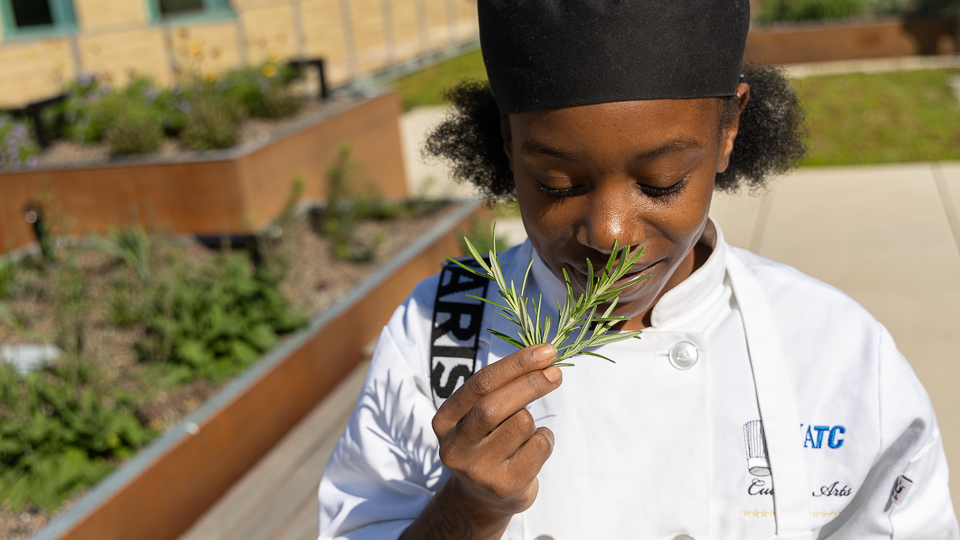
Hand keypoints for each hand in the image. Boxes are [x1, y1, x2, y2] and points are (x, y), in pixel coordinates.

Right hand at [403, 343, 561, 538]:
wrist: (483, 498)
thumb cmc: (488, 441)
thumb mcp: (479, 414)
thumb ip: (500, 388)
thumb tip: (544, 357)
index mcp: (445, 420)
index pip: (481, 383)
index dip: (516, 364)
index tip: (545, 351)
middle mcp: (455, 446)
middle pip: (495, 405)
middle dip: (530, 383)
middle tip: (556, 372)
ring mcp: (478, 470)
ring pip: (521, 423)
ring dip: (533, 420)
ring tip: (524, 433)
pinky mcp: (504, 486)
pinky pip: (539, 446)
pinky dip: (545, 438)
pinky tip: (533, 448)